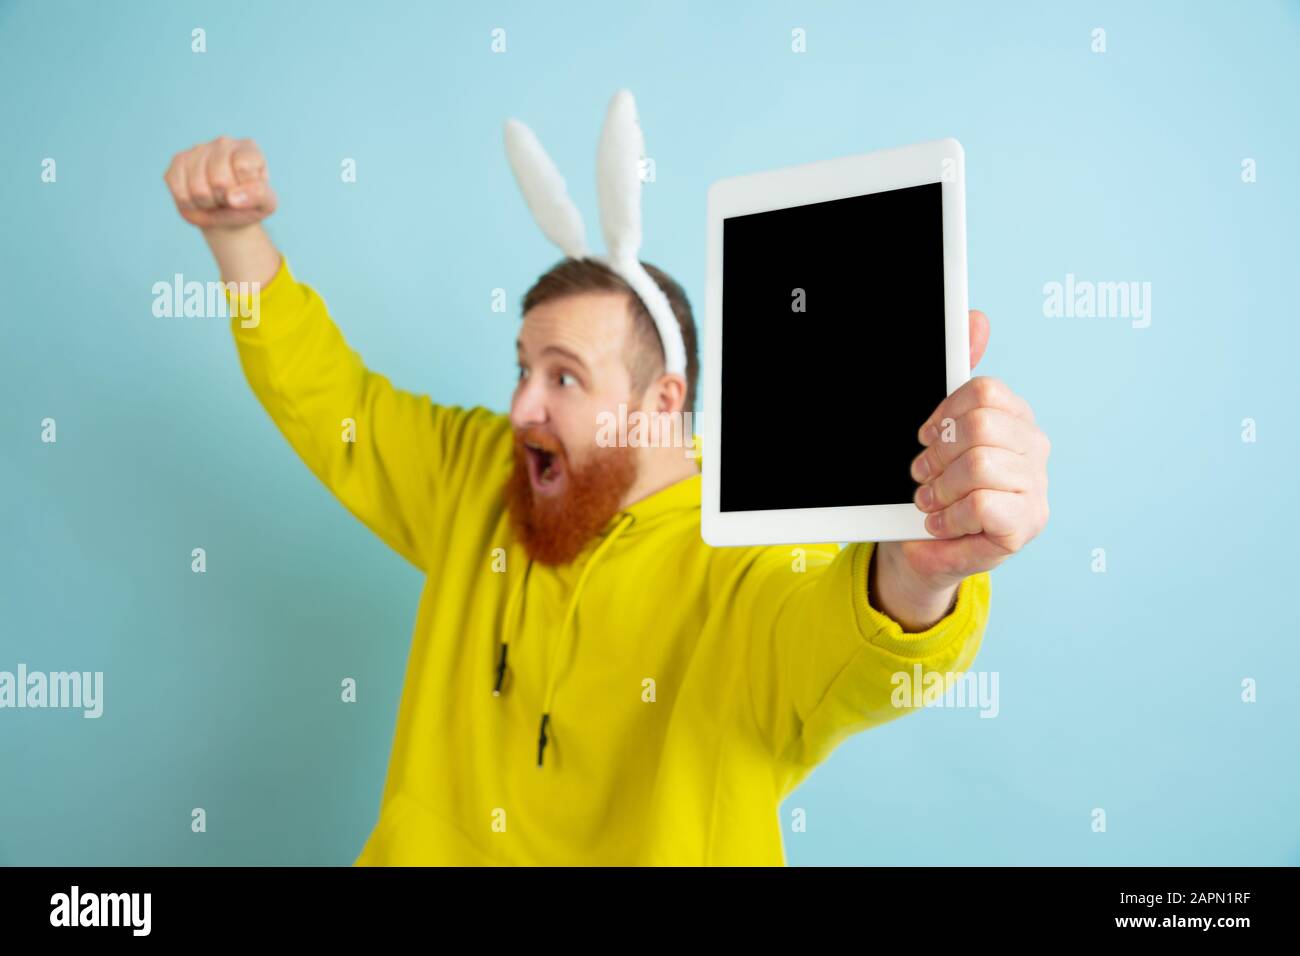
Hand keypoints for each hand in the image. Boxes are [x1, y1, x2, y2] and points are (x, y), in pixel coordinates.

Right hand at [162, 136, 276, 230]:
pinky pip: (181, 193)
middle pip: (219, 181)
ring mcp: (198, 150)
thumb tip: (231, 197)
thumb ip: (258, 196)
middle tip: (230, 200)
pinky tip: (199, 200)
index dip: (245, 190)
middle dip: (225, 200)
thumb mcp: (266, 204)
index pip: (243, 167)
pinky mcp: (179, 161)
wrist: (227, 212)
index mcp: (248, 149)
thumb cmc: (249, 204)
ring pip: (198, 190)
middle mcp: (223, 143)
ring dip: (208, 205)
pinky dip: (192, 206)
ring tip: (216, 200)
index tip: (248, 192)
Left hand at [872, 311, 1050, 628]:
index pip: (984, 392)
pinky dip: (951, 517)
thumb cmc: (936, 487)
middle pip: (980, 427)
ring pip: (979, 465)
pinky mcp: (1027, 524)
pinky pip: (983, 505)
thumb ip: (958, 377)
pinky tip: (942, 524)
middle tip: (921, 476)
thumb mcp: (941, 433)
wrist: (926, 546)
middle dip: (937, 455)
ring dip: (940, 489)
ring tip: (929, 503)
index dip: (943, 414)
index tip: (926, 436)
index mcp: (1015, 418)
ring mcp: (1035, 487)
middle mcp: (1034, 448)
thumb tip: (977, 318)